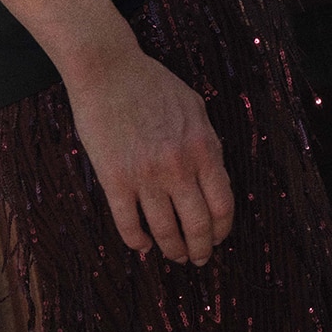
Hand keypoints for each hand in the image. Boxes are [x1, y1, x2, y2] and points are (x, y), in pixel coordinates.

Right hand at [66, 39, 235, 265]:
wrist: (109, 72)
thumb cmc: (154, 86)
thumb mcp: (196, 110)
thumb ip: (207, 145)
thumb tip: (213, 176)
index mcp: (204, 149)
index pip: (223, 204)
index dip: (222, 229)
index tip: (218, 238)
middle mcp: (179, 168)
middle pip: (197, 225)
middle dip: (200, 249)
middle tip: (198, 258)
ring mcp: (146, 176)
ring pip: (164, 230)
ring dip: (172, 250)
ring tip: (174, 256)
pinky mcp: (114, 180)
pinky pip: (128, 223)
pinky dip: (137, 241)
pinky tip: (143, 247)